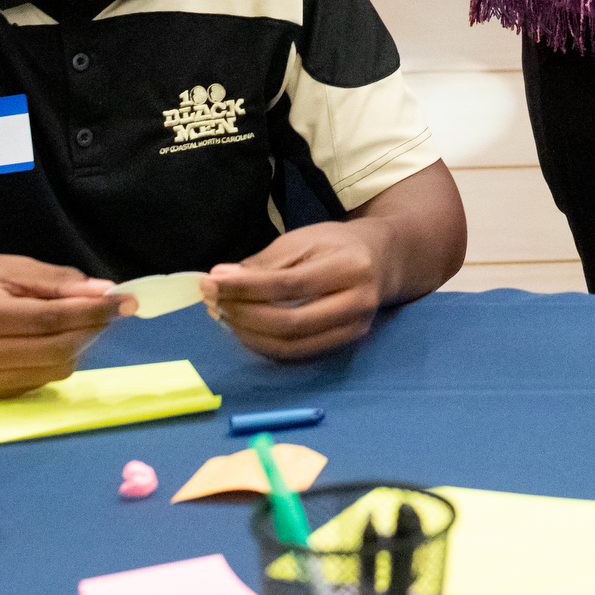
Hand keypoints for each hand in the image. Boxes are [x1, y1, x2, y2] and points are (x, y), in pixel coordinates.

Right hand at [0, 253, 130, 398]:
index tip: (125, 300)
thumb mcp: (10, 267)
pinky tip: (55, 338)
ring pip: (56, 368)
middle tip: (109, 307)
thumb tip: (103, 292)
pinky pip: (43, 380)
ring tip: (81, 318)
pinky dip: (60, 358)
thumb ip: (57, 281)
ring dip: (80, 343)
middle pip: (56, 349)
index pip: (49, 319)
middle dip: (92, 327)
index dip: (92, 311)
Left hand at [205, 223, 384, 361]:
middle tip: (212, 300)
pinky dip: (264, 344)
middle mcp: (357, 303)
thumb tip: (220, 279)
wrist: (383, 260)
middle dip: (243, 314)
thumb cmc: (338, 244)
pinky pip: (297, 353)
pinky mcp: (344, 345)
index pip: (289, 284)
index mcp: (349, 267)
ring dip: (249, 334)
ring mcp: (353, 329)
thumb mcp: (303, 240)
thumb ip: (264, 263)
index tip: (211, 281)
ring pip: (291, 346)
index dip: (246, 287)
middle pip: (290, 322)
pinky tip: (244, 328)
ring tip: (223, 314)